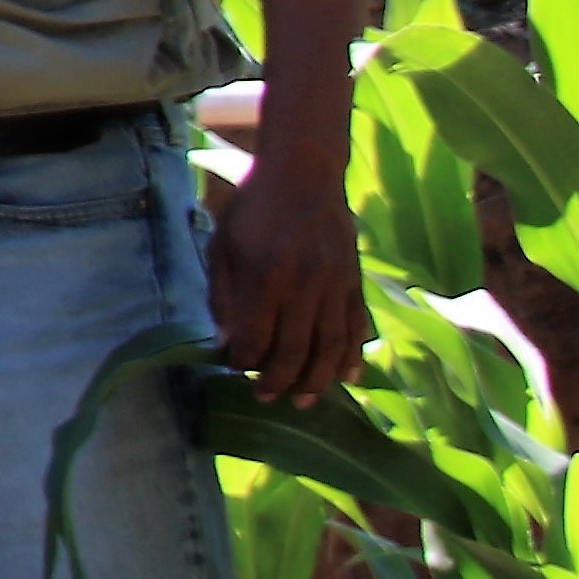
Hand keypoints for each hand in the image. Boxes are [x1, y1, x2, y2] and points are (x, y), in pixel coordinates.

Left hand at [209, 127, 367, 407]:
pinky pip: (356, 326)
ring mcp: (335, 285)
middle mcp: (304, 286)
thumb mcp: (222, 246)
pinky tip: (347, 377)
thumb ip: (222, 295)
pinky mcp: (354, 282)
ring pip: (331, 346)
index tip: (235, 369)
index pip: (257, 337)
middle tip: (268, 399)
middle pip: (296, 350)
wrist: (305, 176)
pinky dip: (352, 355)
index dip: (245, 361)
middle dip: (280, 380)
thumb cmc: (253, 210)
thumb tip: (226, 343)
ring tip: (305, 402)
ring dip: (319, 380)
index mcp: (266, 277)